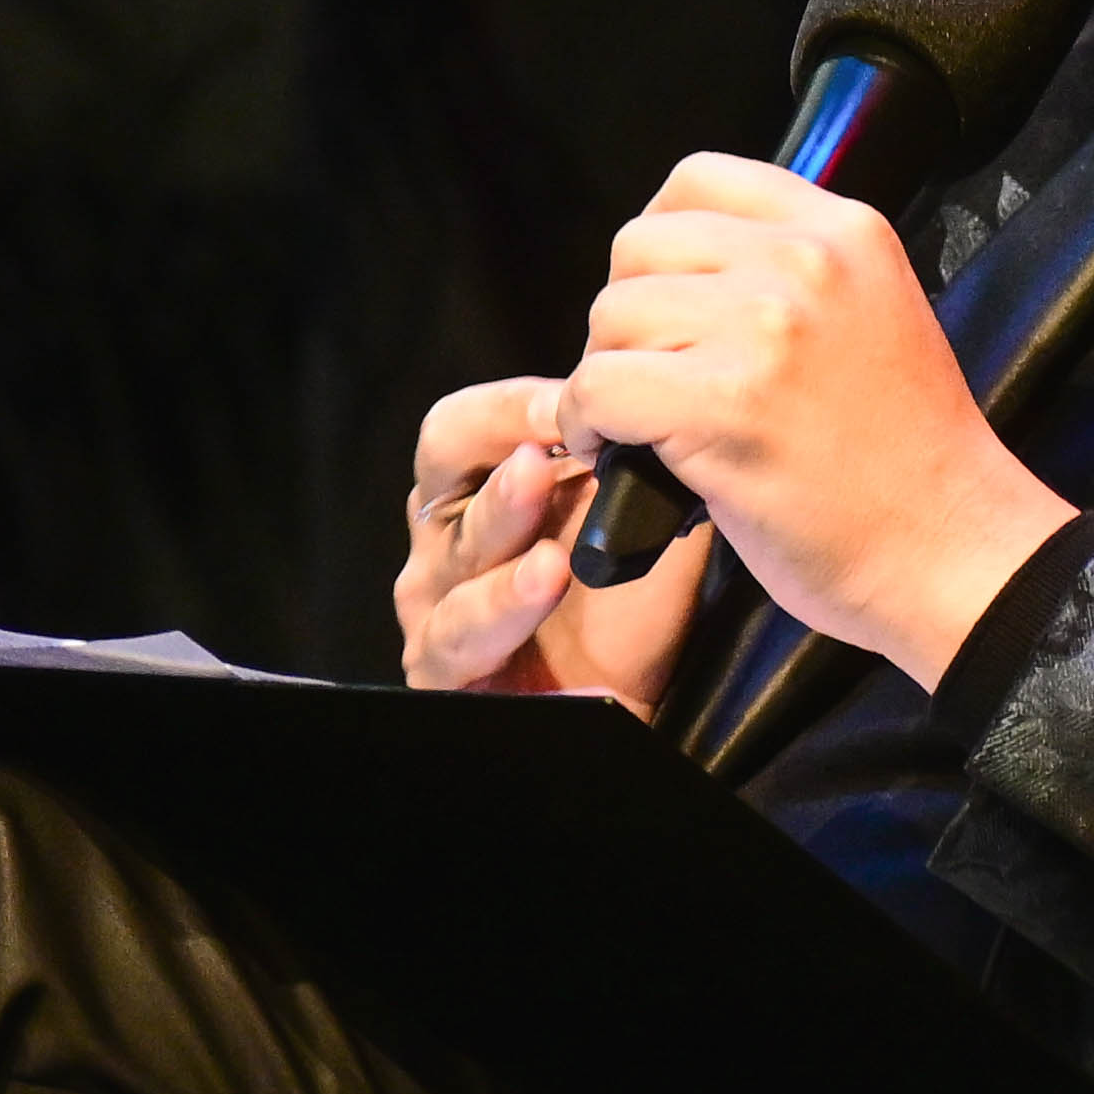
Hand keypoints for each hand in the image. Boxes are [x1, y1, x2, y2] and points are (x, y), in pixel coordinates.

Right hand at [394, 378, 707, 713]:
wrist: (625, 702)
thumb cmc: (621, 607)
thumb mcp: (637, 525)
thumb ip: (633, 462)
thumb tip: (655, 391)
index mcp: (476, 491)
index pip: (461, 427)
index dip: (515, 409)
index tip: (582, 400)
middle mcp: (443, 545)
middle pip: (442, 495)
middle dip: (500, 481)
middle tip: (545, 463)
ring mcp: (437, 613)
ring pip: (457, 582)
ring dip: (503, 572)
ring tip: (553, 564)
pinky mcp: (444, 676)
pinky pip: (463, 650)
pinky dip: (507, 633)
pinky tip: (559, 631)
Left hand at [552, 154, 1076, 687]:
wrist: (951, 550)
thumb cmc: (905, 458)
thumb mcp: (871, 316)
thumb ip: (790, 277)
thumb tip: (678, 276)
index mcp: (845, 230)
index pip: (698, 179)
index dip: (660, 246)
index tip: (669, 308)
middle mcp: (808, 260)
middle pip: (640, 245)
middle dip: (629, 315)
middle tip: (653, 378)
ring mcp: (769, 327)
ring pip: (612, 314)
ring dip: (608, 372)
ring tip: (641, 421)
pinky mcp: (728, 402)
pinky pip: (600, 385)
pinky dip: (587, 424)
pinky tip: (616, 451)